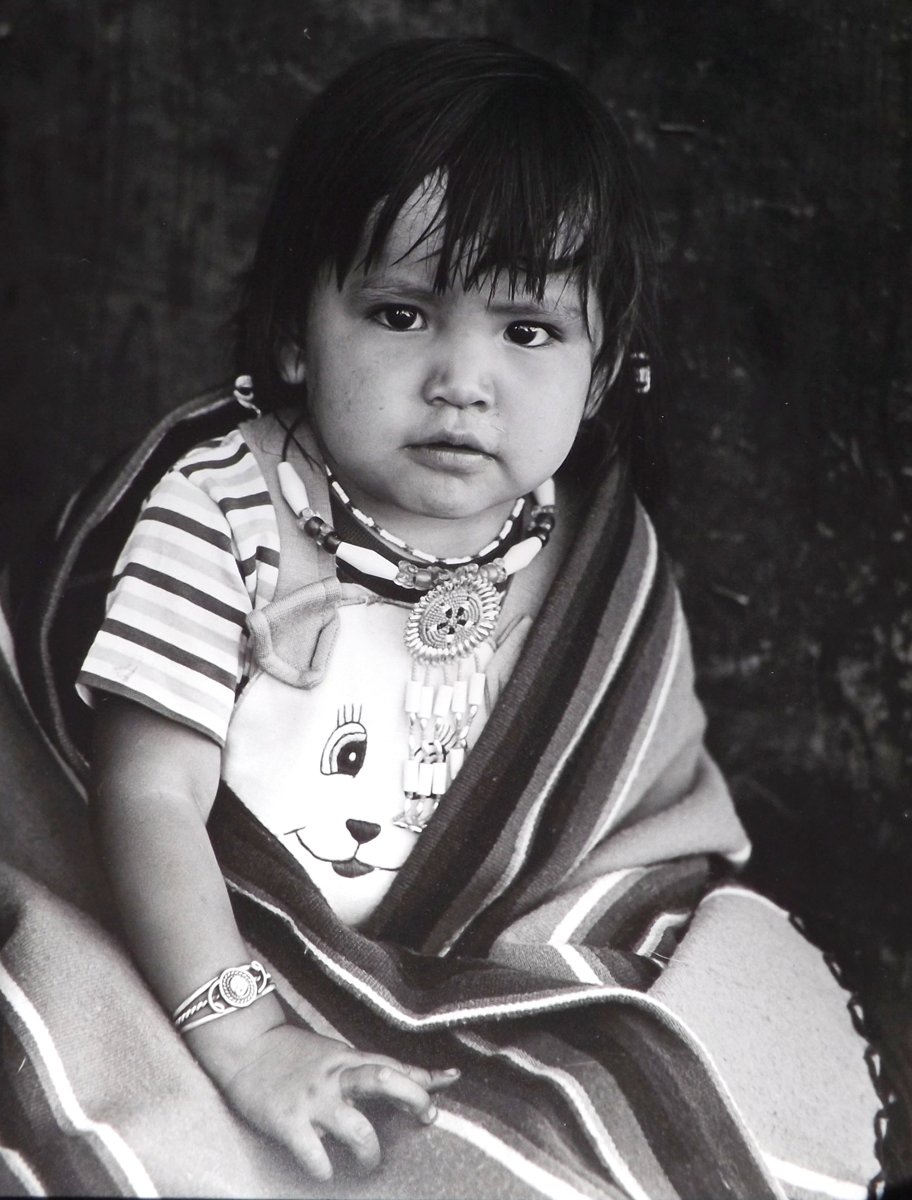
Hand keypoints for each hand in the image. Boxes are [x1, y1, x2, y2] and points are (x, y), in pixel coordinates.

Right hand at [220, 1023, 458, 1179]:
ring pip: (357, 1129)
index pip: (394, 1065)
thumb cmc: (290, 1052)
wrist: (244, 1045)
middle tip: (426, 1118)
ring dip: (371, 1154)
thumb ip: (360, 1068)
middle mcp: (335, 1077)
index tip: (453, 1078)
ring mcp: (313, 1101)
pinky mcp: (288, 1122)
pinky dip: (324, 1170)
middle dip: (413, 1099)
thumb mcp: (331, 1053)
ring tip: (370, 1164)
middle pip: (384, 1080)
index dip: (425, 1074)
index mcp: (347, 1058)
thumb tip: (394, 1079)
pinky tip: (326, 1173)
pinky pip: (314, 1155)